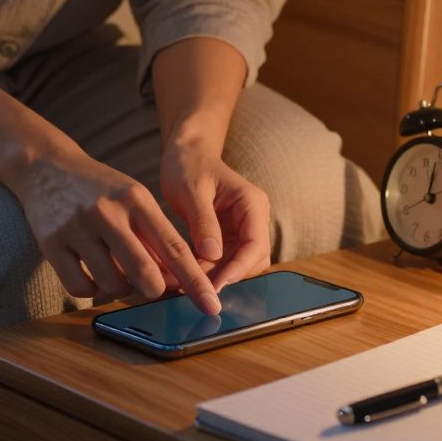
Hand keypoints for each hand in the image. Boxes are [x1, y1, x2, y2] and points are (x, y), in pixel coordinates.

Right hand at [12, 149, 219, 314]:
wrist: (46, 167)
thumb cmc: (100, 190)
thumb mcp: (133, 200)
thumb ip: (154, 237)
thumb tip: (177, 281)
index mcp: (136, 199)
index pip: (174, 248)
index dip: (195, 281)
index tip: (211, 304)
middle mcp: (108, 212)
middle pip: (145, 273)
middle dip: (154, 289)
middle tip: (152, 286)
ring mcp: (77, 228)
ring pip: (113, 284)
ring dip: (120, 288)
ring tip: (115, 270)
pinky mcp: (51, 243)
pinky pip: (80, 288)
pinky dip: (91, 290)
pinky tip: (91, 274)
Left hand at [159, 140, 270, 293]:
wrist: (186, 153)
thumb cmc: (188, 165)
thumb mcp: (191, 191)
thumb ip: (203, 221)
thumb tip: (213, 255)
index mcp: (251, 203)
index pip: (255, 245)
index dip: (238, 268)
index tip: (215, 285)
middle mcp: (253, 217)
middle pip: (253, 259)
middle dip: (229, 274)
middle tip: (198, 286)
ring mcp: (243, 227)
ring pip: (241, 263)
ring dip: (219, 274)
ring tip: (190, 280)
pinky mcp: (230, 235)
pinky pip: (226, 259)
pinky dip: (211, 269)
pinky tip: (190, 272)